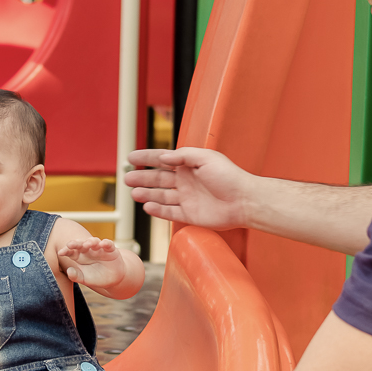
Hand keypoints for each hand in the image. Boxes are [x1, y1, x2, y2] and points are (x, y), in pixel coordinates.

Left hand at [56, 238, 124, 288]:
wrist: (112, 279)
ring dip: (90, 241)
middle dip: (76, 243)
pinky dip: (106, 243)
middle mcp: (88, 250)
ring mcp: (99, 249)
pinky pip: (108, 244)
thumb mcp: (84, 279)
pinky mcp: (111, 250)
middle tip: (70, 244)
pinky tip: (102, 244)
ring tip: (87, 244)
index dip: (66, 251)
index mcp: (80, 256)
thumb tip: (68, 271)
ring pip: (94, 241)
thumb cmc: (96, 277)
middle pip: (81, 244)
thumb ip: (76, 276)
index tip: (61, 252)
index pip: (71, 251)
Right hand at [125, 147, 254, 229]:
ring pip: (161, 196)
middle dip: (142, 178)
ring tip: (133, 193)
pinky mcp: (189, 214)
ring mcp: (187, 198)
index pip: (163, 159)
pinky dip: (157, 210)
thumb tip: (164, 157)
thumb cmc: (230, 177)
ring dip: (146, 193)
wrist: (244, 201)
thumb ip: (184, 155)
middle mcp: (186, 181)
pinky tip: (147, 206)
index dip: (147, 158)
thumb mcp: (206, 157)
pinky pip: (169, 212)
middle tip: (127, 178)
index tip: (131, 158)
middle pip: (158, 179)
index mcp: (189, 165)